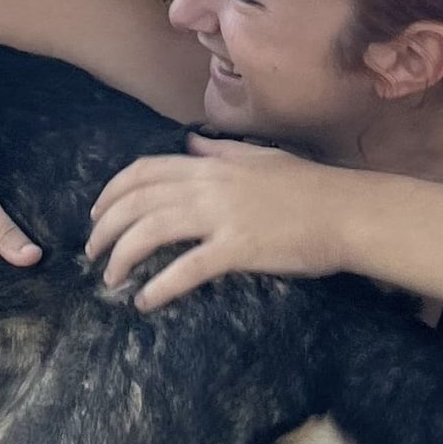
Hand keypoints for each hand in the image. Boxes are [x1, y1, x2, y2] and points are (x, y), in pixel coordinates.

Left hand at [84, 133, 353, 310]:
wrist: (349, 212)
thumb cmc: (311, 188)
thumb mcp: (260, 158)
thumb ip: (220, 152)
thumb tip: (188, 142)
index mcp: (212, 166)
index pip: (144, 171)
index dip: (112, 192)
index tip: (97, 214)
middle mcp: (210, 187)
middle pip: (138, 201)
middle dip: (105, 227)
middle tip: (93, 253)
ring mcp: (222, 216)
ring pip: (152, 231)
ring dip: (123, 256)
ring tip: (111, 279)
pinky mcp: (238, 249)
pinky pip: (186, 269)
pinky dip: (159, 287)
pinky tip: (145, 302)